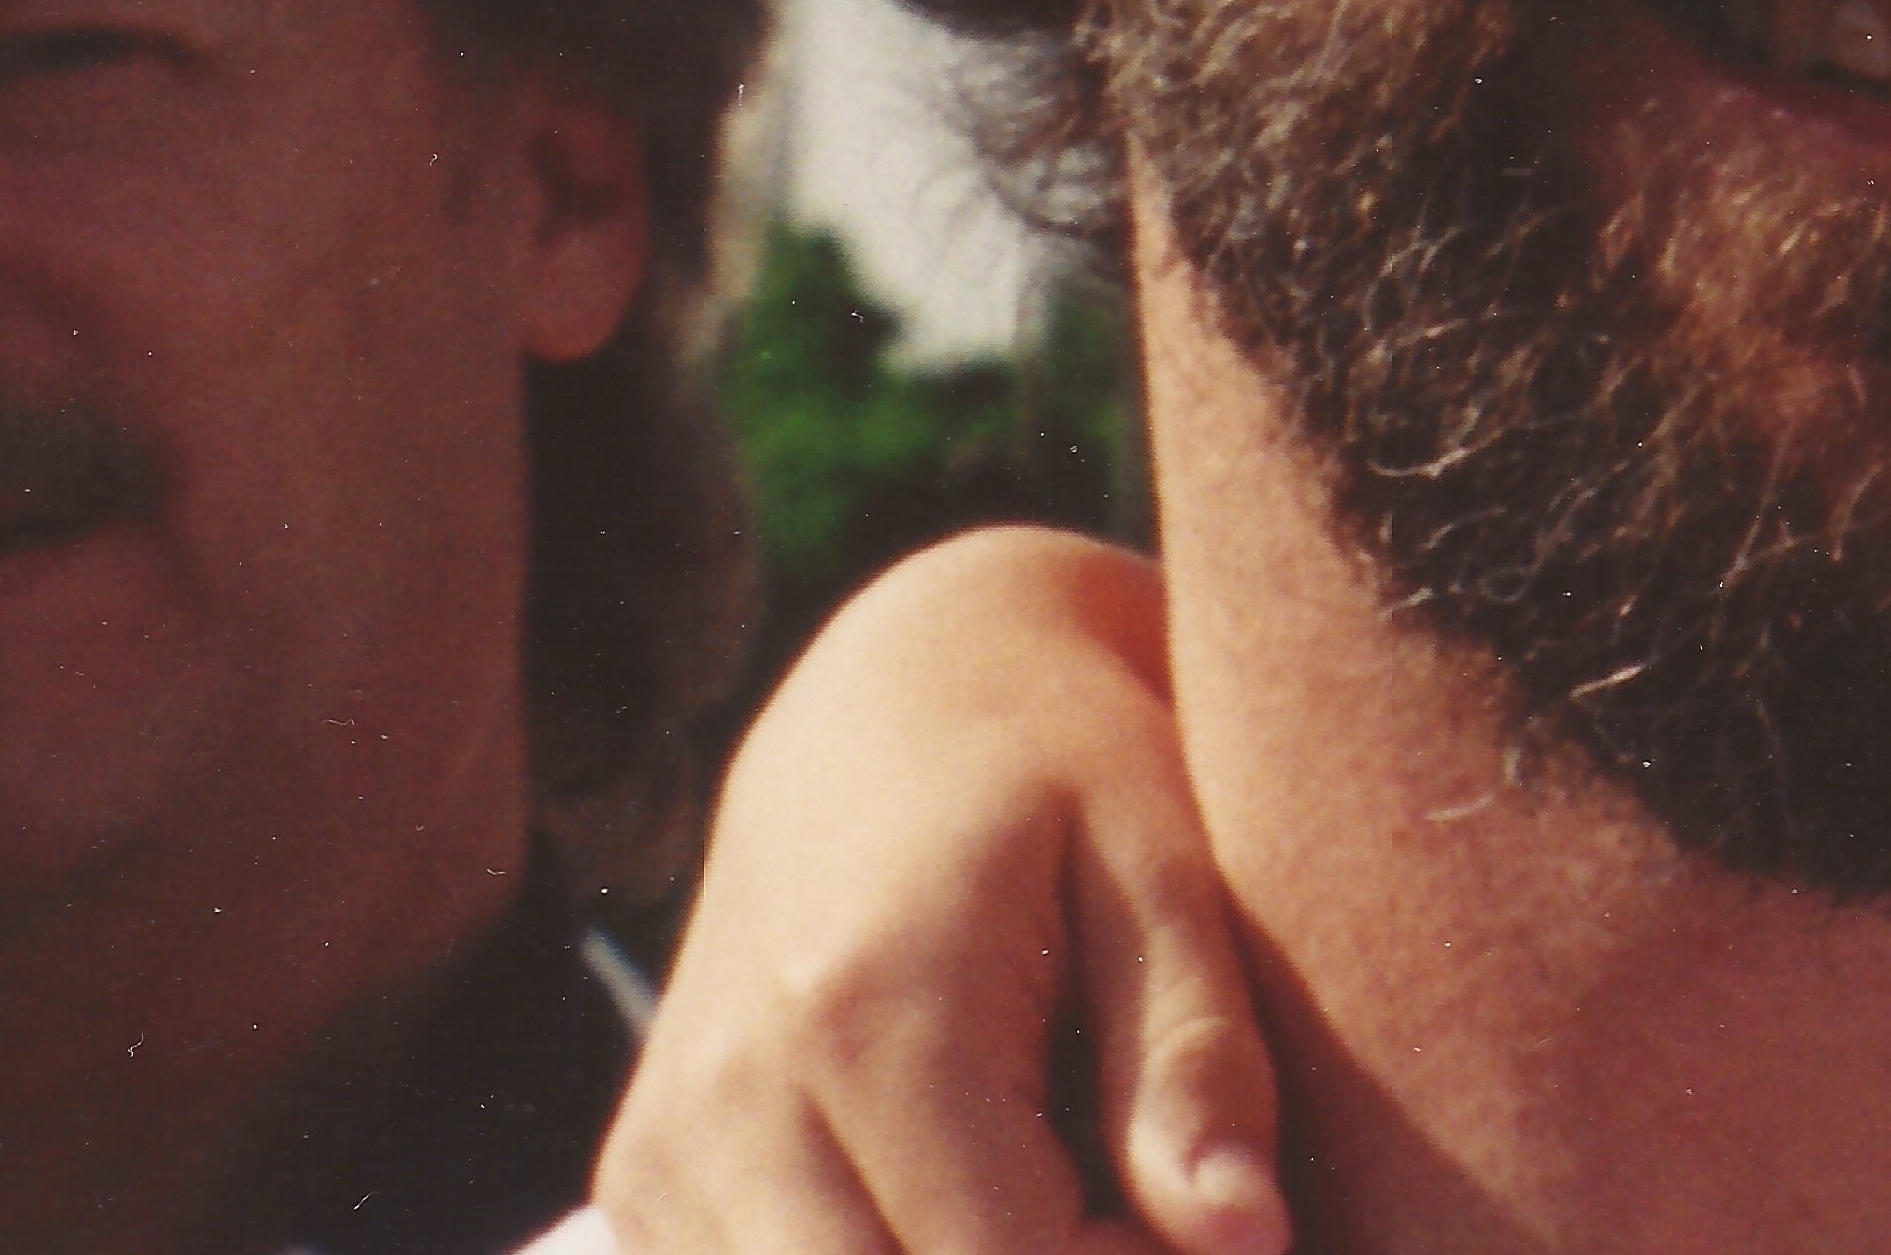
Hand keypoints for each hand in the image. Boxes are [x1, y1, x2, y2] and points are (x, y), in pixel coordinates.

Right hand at [597, 528, 1288, 1254]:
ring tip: (1053, 1183)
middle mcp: (730, 1101)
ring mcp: (663, 1153)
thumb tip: (1247, 1243)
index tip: (1200, 1203)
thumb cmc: (1066, 768)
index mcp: (867, 1015)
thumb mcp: (1165, 870)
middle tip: (1128, 1204)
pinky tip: (963, 1195)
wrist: (893, 690)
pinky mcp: (642, 1181)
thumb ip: (1198, 1064)